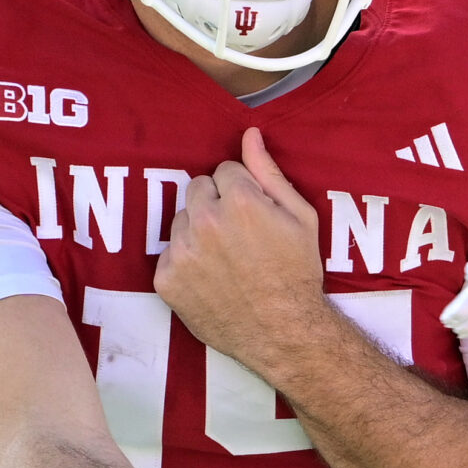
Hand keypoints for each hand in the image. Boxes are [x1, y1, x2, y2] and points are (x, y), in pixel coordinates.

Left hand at [156, 128, 340, 378]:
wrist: (284, 332)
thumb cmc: (298, 273)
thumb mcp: (301, 217)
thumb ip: (269, 172)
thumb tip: (249, 135)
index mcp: (239, 201)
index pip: (225, 170)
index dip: (243, 191)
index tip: (255, 214)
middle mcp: (205, 222)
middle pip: (197, 189)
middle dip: (216, 204)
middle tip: (239, 235)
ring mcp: (182, 252)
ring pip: (181, 221)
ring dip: (198, 232)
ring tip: (226, 259)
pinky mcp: (167, 279)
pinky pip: (169, 254)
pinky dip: (186, 263)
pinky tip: (211, 278)